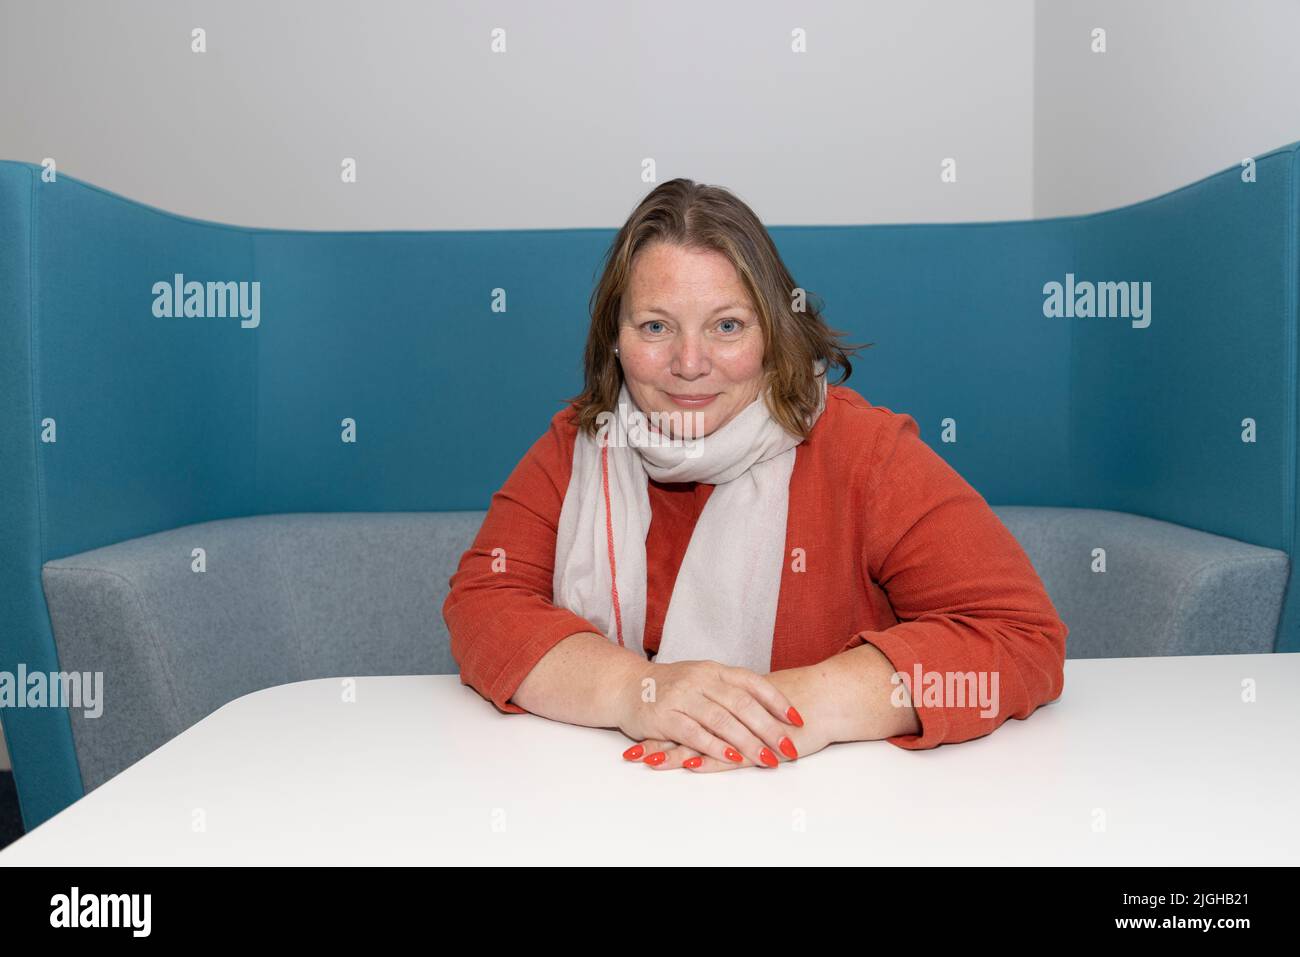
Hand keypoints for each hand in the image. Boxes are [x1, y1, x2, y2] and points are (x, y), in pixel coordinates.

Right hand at [614, 658, 804, 769]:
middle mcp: (700, 679)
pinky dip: (716, 747)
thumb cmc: (671, 687)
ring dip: (747, 742)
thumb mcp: (703, 679)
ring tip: (767, 758)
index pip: (752, 683)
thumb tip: (770, 707)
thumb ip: (730, 690)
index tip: (797, 719)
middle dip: (768, 728)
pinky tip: (733, 759)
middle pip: (742, 704)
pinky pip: (695, 733)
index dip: (777, 701)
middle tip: (789, 747)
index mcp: (714, 670)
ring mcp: (682, 696)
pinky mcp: (665, 716)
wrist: (626, 686)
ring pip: (722, 720)